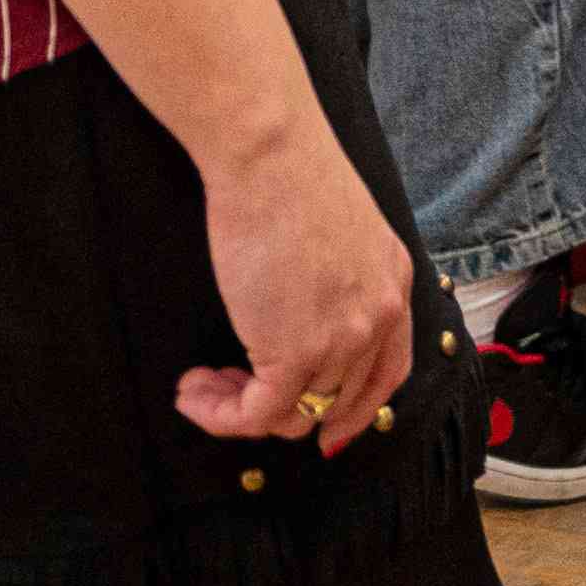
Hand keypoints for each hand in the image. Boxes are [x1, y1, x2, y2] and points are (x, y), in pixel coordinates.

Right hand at [178, 122, 419, 453]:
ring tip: (204, 387)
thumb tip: (303, 308)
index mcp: (394, 285)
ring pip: (295, 416)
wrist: (271, 157)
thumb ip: (339, 275)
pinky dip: (218, 414)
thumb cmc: (290, 176)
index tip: (324, 428)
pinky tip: (192, 390)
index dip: (353, 410)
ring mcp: (343, 340)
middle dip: (287, 412)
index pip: (388, 374)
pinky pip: (256, 415)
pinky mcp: (296, 353)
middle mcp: (379, 319)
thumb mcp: (340, 229)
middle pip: (339, 403)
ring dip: (240, 411)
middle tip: (235, 397)